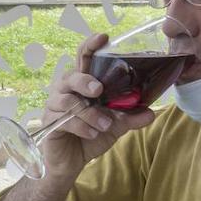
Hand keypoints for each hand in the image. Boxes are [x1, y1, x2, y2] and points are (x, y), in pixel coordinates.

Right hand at [38, 33, 156, 182]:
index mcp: (81, 84)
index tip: (103, 37)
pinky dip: (81, 126)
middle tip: (98, 90)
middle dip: (85, 81)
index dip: (90, 45)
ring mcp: (55, 107)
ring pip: (68, 100)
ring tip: (105, 124)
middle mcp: (65, 91)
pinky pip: (64, 120)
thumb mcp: (114, 126)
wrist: (70, 163)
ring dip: (89, 112)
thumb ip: (130, 117)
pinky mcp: (49, 124)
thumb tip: (151, 112)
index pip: (83, 58)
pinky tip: (92, 133)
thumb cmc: (89, 137)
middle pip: (71, 76)